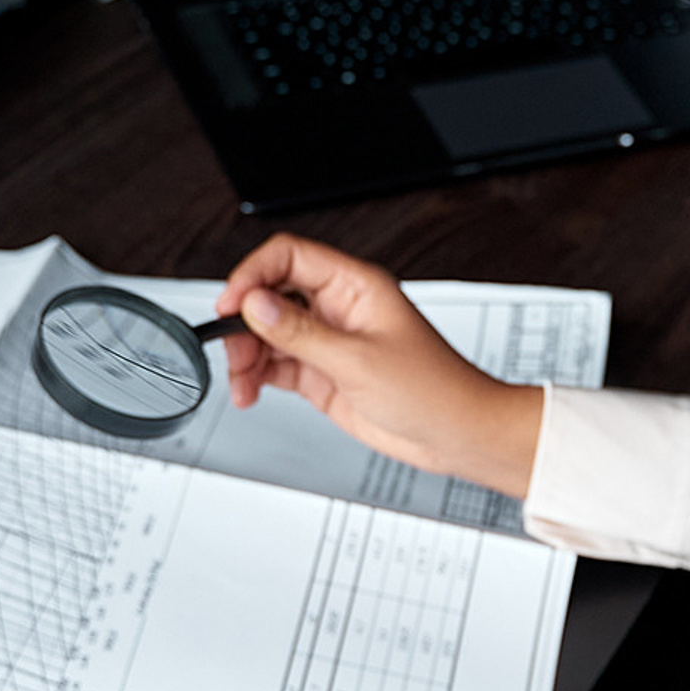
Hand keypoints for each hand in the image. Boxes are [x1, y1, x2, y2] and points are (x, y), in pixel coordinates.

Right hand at [213, 235, 544, 499]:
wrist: (457, 433)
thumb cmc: (434, 390)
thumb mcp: (359, 361)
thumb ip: (301, 333)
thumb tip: (255, 304)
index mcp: (355, 286)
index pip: (290, 257)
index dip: (254, 274)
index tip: (232, 304)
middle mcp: (339, 308)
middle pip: (271, 295)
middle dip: (245, 322)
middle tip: (235, 351)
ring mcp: (330, 341)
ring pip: (269, 333)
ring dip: (247, 355)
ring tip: (242, 381)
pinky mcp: (324, 374)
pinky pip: (278, 364)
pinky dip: (257, 376)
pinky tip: (251, 390)